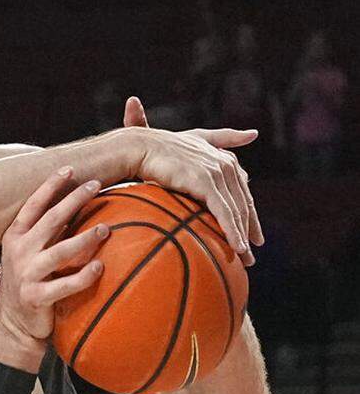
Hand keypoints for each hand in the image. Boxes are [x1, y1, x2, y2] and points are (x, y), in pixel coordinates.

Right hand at [0, 168, 108, 344]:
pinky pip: (65, 285)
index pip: (33, 205)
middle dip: (73, 200)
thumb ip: (46, 233)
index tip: (70, 169)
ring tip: (105, 229)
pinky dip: (83, 275)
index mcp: (15, 237)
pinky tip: (100, 267)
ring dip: (84, 238)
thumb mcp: (28, 253)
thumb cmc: (28, 282)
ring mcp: (26, 274)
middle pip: (50, 220)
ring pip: (60, 251)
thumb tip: (75, 208)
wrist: (13, 323)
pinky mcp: (36, 297)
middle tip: (96, 185)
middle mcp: (19, 252)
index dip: (51, 186)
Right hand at [121, 96, 262, 265]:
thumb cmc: (160, 147)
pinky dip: (232, 231)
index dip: (249, 214)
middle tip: (251, 255)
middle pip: (243, 203)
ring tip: (245, 259)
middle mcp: (226, 164)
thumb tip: (253, 134)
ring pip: (236, 210)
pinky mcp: (206, 182)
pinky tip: (237, 248)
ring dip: (242, 237)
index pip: (242, 192)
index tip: (251, 235)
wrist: (139, 147)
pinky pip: (224, 212)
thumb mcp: (196, 139)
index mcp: (226, 159)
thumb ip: (225, 137)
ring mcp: (217, 172)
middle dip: (250, 230)